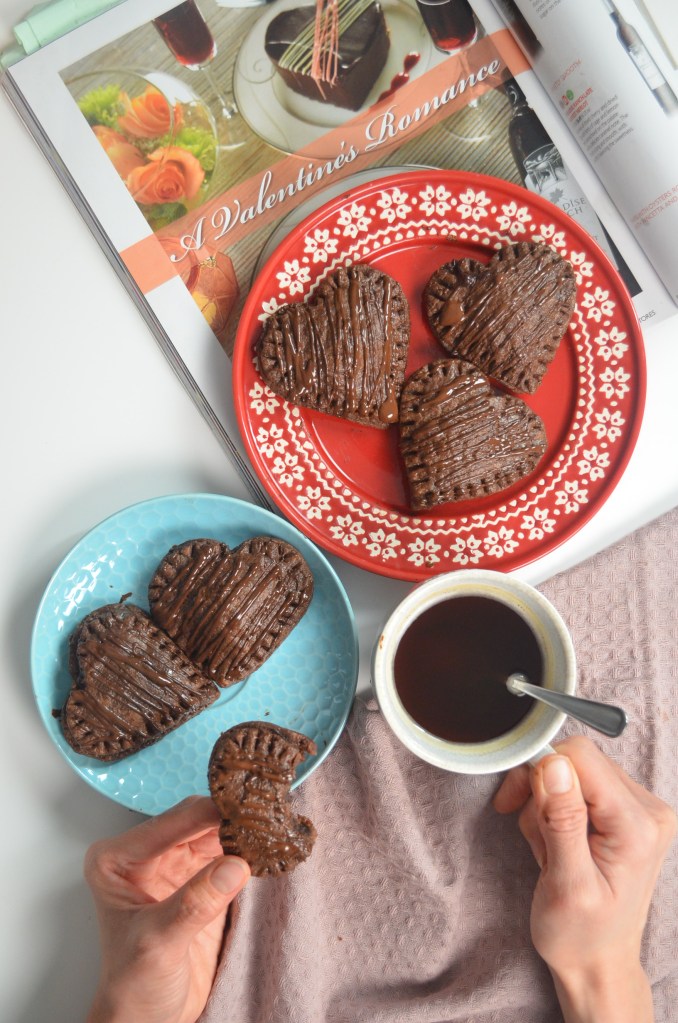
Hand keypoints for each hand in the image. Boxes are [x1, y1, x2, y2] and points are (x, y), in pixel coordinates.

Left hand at [85, 796, 249, 1022]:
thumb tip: (234, 866)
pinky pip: (226, 851)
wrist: (146, 1018)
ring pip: (214, 831)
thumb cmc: (133, 987)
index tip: (247, 810)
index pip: (171, 822)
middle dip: (230, 818)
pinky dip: (246, 849)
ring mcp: (171, 863)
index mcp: (117, 859)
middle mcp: (142, 853)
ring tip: (272, 830)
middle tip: (267, 818)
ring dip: (242, 831)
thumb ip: (194, 905)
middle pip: (196, 819)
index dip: (211, 814)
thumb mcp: (158, 945)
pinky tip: (265, 849)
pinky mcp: (196, 878)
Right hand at [494, 736, 675, 1022]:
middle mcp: (648, 810)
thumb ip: (563, 821)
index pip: (580, 757)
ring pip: (575, 771)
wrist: (598, 963)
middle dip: (541, 792)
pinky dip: (558, 808)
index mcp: (637, 826)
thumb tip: (554, 764)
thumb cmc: (581, 936)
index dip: (537, 771)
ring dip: (547, 803)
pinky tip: (557, 841)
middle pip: (577, 760)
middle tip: (535, 836)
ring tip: (549, 847)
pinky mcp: (627, 812)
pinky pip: (581, 785)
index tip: (514, 804)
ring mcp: (641, 810)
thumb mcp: (566, 885)